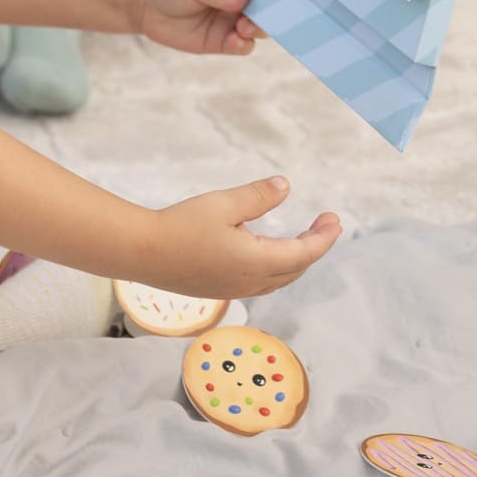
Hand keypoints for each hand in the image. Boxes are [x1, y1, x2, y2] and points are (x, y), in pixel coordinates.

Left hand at [136, 0, 263, 55]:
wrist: (141, 3)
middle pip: (273, 2)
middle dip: (276, 9)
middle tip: (265, 12)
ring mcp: (235, 17)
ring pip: (262, 26)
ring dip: (259, 27)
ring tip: (243, 26)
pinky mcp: (224, 39)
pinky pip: (243, 45)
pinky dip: (243, 44)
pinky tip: (235, 40)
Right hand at [149, 177, 341, 298]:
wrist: (142, 252)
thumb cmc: (180, 225)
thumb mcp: (223, 204)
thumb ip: (258, 196)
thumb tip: (286, 186)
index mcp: (257, 262)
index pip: (304, 253)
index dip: (324, 237)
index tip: (335, 220)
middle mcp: (251, 282)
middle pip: (296, 269)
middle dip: (314, 247)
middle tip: (323, 223)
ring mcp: (234, 290)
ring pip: (279, 279)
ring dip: (296, 260)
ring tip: (302, 238)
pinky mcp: (219, 290)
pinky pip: (261, 283)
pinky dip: (276, 267)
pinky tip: (266, 252)